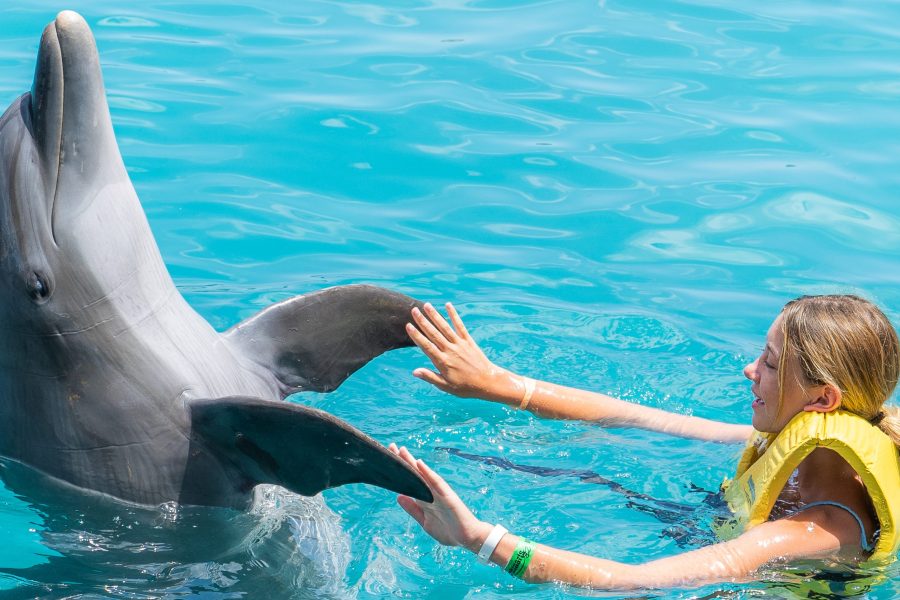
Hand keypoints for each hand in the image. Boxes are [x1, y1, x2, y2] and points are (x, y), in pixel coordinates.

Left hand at [389, 443, 491, 550]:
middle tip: (390, 447)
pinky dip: (428, 473)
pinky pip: (436, 483)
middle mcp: (431, 493)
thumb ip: (413, 509)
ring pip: (423, 475)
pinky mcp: (448, 497)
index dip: (399, 471)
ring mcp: (439, 494)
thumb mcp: (425, 522)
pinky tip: (420, 464)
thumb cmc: (449, 531)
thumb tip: (398, 496)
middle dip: (403, 461)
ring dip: (412, 463)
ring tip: (401, 450)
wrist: (468, 539)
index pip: (409, 482)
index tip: (387, 459)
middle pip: (414, 474)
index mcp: (424, 500)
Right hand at [406, 302, 520, 401]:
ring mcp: (460, 344)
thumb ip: (430, 377)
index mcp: (443, 362)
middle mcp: (450, 350)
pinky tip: (448, 306)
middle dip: (423, 321)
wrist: (487, 382)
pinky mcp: (468, 341)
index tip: (408, 326)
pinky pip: (460, 326)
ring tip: (427, 305)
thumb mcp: (446, 386)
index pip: (427, 346)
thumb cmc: (465, 387)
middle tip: (414, 310)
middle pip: (434, 334)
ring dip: (435, 315)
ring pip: (445, 327)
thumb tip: (415, 372)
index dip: (417, 336)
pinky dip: (454, 315)